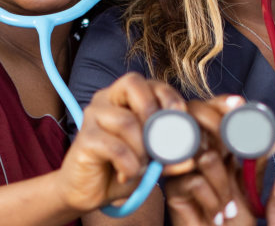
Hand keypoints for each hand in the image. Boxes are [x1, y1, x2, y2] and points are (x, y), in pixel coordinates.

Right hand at [54, 73, 186, 212]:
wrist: (90, 192)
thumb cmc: (121, 168)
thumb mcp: (152, 162)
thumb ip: (170, 156)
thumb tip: (190, 159)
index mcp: (123, 98)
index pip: (149, 83)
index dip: (169, 96)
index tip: (181, 116)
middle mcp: (105, 100)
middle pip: (132, 84)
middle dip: (154, 113)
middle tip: (160, 143)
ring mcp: (92, 117)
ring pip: (127, 121)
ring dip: (142, 149)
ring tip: (141, 167)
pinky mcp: (84, 138)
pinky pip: (115, 147)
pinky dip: (129, 164)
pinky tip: (126, 174)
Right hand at [163, 96, 253, 225]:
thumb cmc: (234, 218)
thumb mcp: (250, 186)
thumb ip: (257, 162)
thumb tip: (272, 139)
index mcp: (212, 145)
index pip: (211, 113)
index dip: (222, 104)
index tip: (239, 104)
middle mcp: (193, 151)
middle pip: (198, 121)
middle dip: (225, 131)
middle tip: (241, 151)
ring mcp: (181, 168)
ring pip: (208, 158)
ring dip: (225, 187)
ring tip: (229, 209)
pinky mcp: (172, 188)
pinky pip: (197, 181)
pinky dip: (213, 201)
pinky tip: (217, 216)